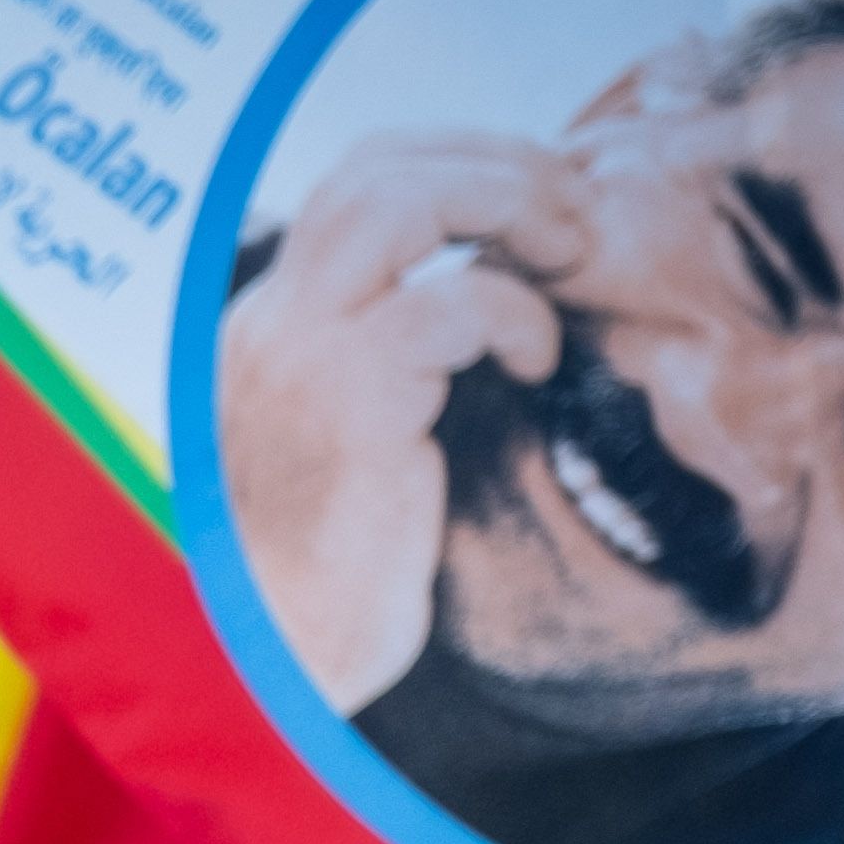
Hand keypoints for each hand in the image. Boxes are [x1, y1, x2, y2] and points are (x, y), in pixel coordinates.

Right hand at [212, 132, 598, 711]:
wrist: (281, 677)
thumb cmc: (338, 584)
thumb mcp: (363, 451)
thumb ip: (401, 366)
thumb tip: (507, 291)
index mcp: (266, 331)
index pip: (356, 187)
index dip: (461, 166)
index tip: (541, 203)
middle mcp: (266, 325)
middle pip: (374, 168)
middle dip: (497, 166)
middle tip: (577, 216)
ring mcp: (296, 355)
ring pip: (398, 200)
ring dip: (508, 203)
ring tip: (571, 251)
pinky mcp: (347, 399)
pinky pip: (453, 302)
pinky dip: (516, 315)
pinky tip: (540, 364)